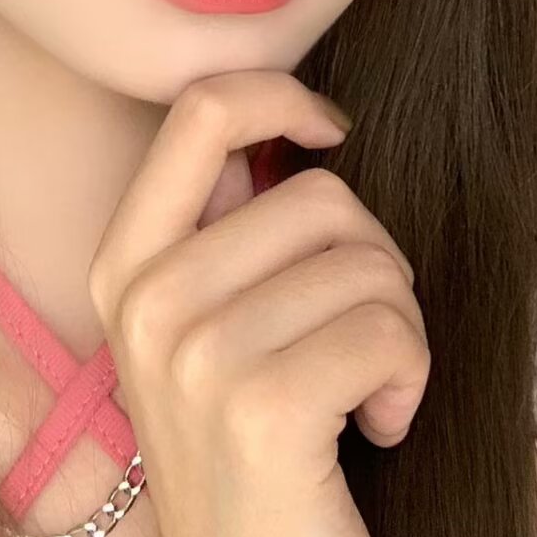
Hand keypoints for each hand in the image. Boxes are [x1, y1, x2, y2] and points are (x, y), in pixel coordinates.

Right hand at [88, 69, 429, 536]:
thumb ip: (227, 227)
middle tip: (360, 332)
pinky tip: (378, 426)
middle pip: (322, 195)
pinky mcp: (262, 407)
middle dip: (375, 260)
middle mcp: (145, 299)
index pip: (203, 109)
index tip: (332, 130)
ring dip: (399, 329)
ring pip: (369, 264)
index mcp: (124, 262)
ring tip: (363, 387)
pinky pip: (390, 331)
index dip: (284, 95)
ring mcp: (196, 353)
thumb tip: (295, 126)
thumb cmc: (252, 441)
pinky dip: (411, 379)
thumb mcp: (205, 325)